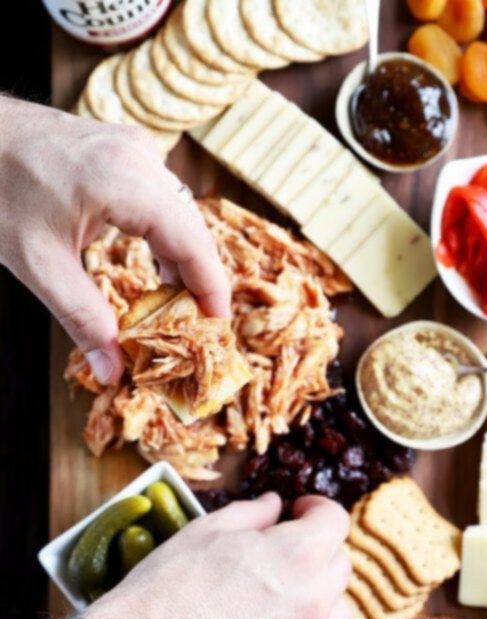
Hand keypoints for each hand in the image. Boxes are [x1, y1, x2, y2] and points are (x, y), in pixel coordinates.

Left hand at [0, 97, 230, 384]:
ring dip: (183, 263)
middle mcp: (142, 159)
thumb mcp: (38, 264)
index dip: (211, 290)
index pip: (192, 244)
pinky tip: (158, 273)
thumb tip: (112, 370)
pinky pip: (164, 202)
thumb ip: (82, 319)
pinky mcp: (128, 152)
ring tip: (176, 310)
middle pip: (193, 231)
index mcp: (126, 181)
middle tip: (196, 331)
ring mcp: (137, 150)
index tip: (217, 330)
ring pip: (182, 217)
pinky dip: (166, 240)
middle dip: (198, 283)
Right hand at [0, 493, 350, 618]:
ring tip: (288, 588)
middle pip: (340, 563)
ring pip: (338, 610)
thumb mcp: (208, 529)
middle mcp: (313, 598)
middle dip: (318, 548)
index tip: (297, 510)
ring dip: (321, 593)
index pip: (335, 520)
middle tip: (284, 546)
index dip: (316, 508)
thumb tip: (274, 507)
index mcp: (299, 554)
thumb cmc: (170, 582)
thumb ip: (253, 514)